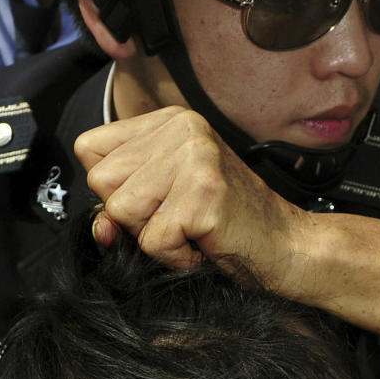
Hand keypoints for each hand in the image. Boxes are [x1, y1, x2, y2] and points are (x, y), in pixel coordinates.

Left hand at [74, 107, 311, 288]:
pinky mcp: (204, 193)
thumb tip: (99, 227)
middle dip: (132, 215)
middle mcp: (181, 128)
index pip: (89, 149)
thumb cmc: (228, 227)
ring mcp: (194, 157)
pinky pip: (152, 241)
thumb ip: (121, 206)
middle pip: (100, 181)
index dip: (113, 188)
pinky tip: (205, 244)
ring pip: (120, 211)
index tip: (157, 200)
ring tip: (192, 230)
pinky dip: (175, 258)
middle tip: (179, 218)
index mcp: (169, 120)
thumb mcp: (164, 204)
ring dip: (153, 237)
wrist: (290, 247)